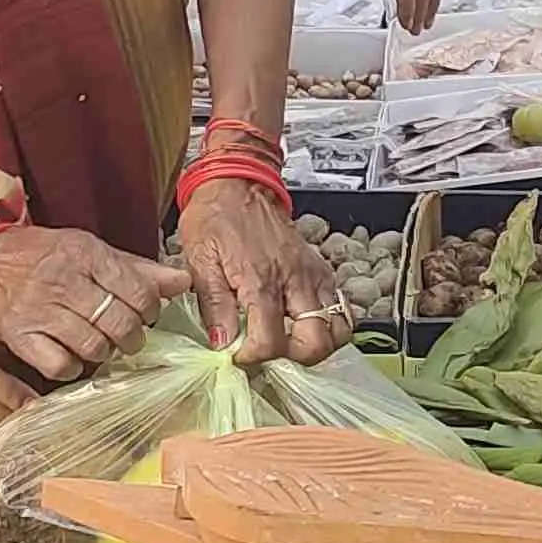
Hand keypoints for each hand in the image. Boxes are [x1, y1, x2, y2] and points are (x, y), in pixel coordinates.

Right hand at [0, 226, 189, 382]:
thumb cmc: (42, 256)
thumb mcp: (90, 250)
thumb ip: (137, 268)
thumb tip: (183, 282)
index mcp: (85, 254)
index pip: (137, 290)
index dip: (151, 309)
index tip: (147, 313)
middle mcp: (63, 281)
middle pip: (119, 322)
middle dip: (132, 336)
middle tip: (128, 335)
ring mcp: (39, 311)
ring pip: (93, 346)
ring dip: (105, 352)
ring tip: (102, 344)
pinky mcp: (19, 337)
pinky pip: (60, 366)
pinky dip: (73, 368)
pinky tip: (74, 357)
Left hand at [176, 183, 346, 365]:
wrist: (237, 184)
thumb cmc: (215, 219)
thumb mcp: (200, 260)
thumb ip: (215, 306)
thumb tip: (223, 345)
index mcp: (262, 280)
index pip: (272, 341)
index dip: (254, 359)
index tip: (238, 357)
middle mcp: (295, 279)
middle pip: (317, 340)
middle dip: (295, 358)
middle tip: (269, 353)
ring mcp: (314, 274)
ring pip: (340, 327)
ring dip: (318, 343)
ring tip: (290, 343)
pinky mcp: (321, 268)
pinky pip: (341, 307)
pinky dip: (329, 323)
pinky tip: (302, 324)